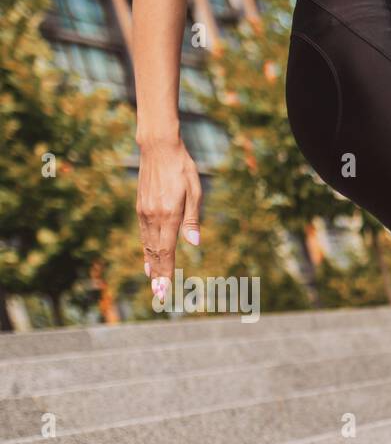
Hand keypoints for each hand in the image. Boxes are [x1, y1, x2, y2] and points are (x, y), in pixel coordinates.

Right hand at [136, 135, 201, 300]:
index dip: (165, 272)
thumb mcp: (195, 192)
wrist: (158, 148)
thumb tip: (194, 243)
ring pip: (147, 244)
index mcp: (169, 215)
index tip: (164, 289)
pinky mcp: (141, 207)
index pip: (166, 251)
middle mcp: (153, 216)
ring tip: (153, 280)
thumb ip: (193, 219)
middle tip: (158, 294)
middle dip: (157, 275)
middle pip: (155, 252)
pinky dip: (146, 249)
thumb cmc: (182, 168)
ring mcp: (145, 212)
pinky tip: (148, 257)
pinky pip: (144, 233)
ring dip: (151, 264)